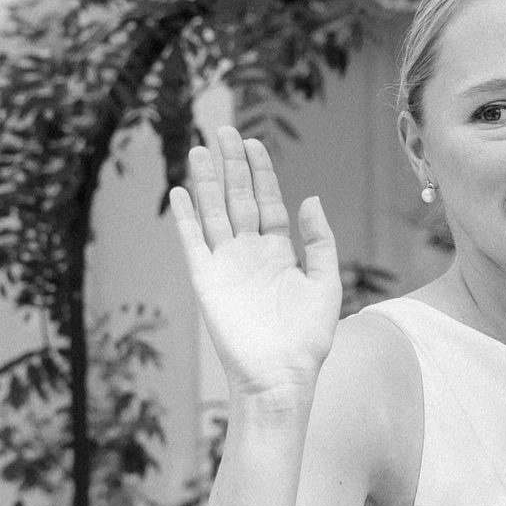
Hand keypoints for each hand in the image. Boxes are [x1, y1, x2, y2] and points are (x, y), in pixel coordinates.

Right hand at [170, 128, 339, 404]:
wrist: (280, 376)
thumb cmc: (307, 339)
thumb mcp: (326, 283)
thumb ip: (319, 241)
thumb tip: (310, 198)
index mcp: (279, 253)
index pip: (266, 202)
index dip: (260, 173)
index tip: (253, 142)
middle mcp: (249, 254)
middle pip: (238, 198)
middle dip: (232, 165)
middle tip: (223, 130)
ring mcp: (226, 265)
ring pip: (214, 212)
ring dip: (207, 181)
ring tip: (199, 149)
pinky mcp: (206, 280)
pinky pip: (193, 241)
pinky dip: (186, 217)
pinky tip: (180, 191)